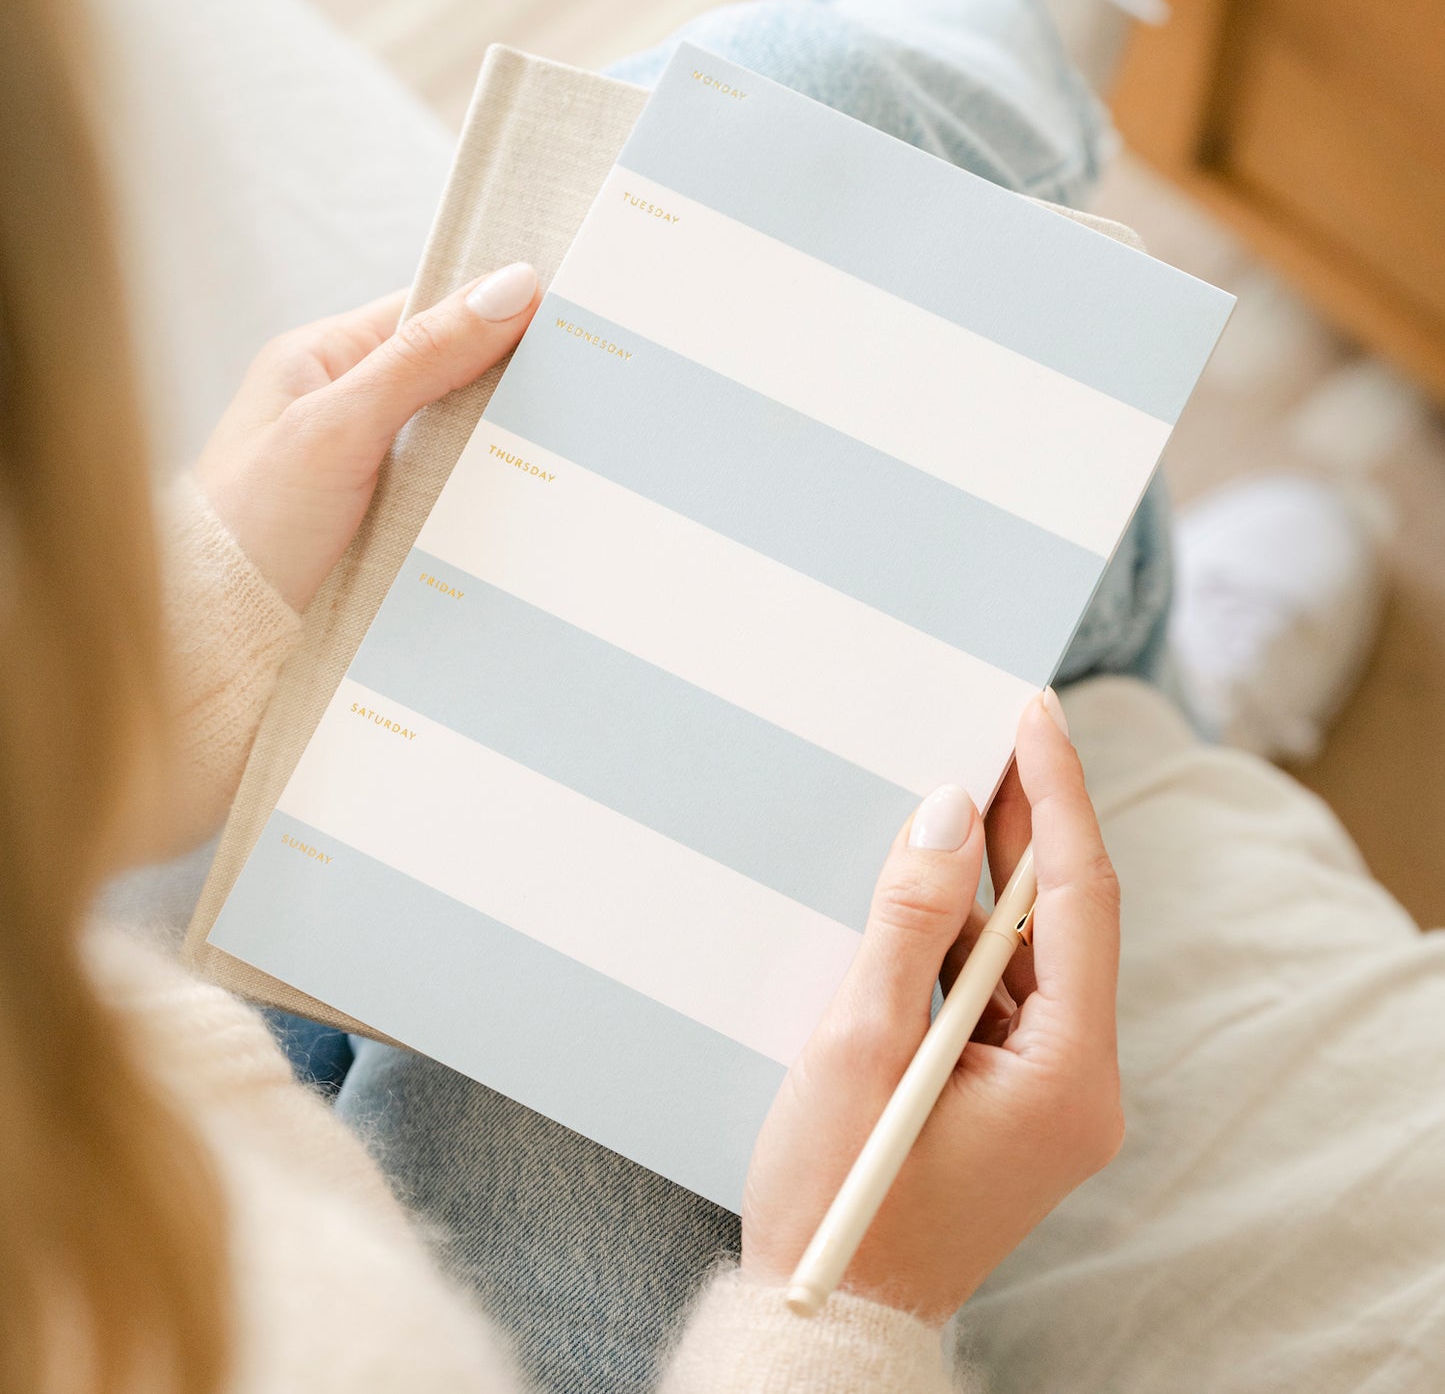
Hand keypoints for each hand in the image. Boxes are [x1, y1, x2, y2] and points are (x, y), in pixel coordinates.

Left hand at [196, 262, 540, 609]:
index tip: (564, 320)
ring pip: (454, 434)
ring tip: (564, 446)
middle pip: (449, 374)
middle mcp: (343, 404)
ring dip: (497, 445)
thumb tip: (510, 287)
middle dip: (505, 384)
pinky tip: (520, 499)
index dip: (491, 312)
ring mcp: (364, 463)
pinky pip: (447, 486)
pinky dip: (481, 490)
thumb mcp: (343, 424)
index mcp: (322, 358)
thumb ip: (424, 357)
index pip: (427, 311)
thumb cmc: (255, 519)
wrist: (219, 631)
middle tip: (578, 389)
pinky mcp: (381, 517)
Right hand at [741, 691, 1122, 1322]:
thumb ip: (910, 923)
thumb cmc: (840, 1200)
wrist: (833, 1316)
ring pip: (1028, 953)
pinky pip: (998, 991)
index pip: (1079, 900)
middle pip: (1063, 921)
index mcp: (1066, 1074)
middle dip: (1029, 825)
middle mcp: (1078, 1081)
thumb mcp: (861, 1046)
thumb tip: (946, 815)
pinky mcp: (1008, 1098)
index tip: (1034, 716)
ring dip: (992, 878)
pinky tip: (929, 889)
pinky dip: (965, 936)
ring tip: (958, 791)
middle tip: (995, 733)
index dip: (1057, 797)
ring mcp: (1047, 1093)